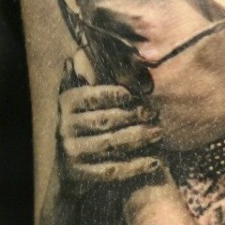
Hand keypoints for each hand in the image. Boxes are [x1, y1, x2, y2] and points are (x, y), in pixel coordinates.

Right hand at [56, 60, 163, 192]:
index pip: (92, 96)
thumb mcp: (83, 100)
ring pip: (110, 144)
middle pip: (105, 120)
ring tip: (158, 132)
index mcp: (67, 103)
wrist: (68, 169)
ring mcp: (72, 151)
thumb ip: (88, 77)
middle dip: (133, 115)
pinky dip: (136, 166)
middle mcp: (65, 127)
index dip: (115, 94)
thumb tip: (85, 50)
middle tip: (154, 113)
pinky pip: (113, 170)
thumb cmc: (85, 124)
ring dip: (138, 137)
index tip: (137, 93)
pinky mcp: (81, 174)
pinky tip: (155, 161)